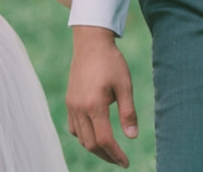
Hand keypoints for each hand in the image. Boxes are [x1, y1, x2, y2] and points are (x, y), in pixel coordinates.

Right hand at [66, 26, 137, 167]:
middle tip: (120, 160)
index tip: (126, 163)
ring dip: (95, 148)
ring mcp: (72, 105)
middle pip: (90, 143)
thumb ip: (128, 112)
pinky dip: (84, 136)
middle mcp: (79, 108)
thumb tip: (132, 137)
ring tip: (110, 150)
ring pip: (80, 138)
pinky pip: (74, 127)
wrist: (91, 43)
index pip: (104, 140)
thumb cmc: (111, 62)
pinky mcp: (70, 101)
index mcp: (94, 105)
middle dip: (106, 155)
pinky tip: (95, 134)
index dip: (116, 155)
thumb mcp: (125, 85)